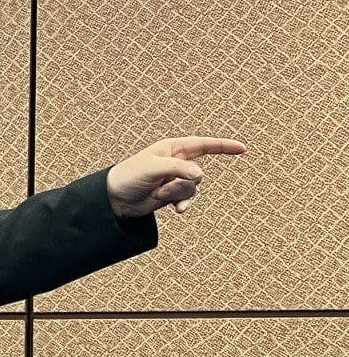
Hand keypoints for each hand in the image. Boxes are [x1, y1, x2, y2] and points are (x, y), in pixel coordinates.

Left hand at [106, 136, 246, 217]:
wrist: (114, 198)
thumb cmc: (129, 176)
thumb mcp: (153, 168)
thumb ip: (178, 169)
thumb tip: (201, 176)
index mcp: (172, 148)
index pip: (204, 145)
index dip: (223, 146)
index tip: (243, 149)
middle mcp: (176, 162)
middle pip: (196, 174)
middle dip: (180, 183)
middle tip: (160, 187)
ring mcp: (175, 179)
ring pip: (192, 188)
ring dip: (175, 194)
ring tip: (157, 195)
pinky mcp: (171, 195)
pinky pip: (187, 200)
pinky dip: (183, 204)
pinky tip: (178, 211)